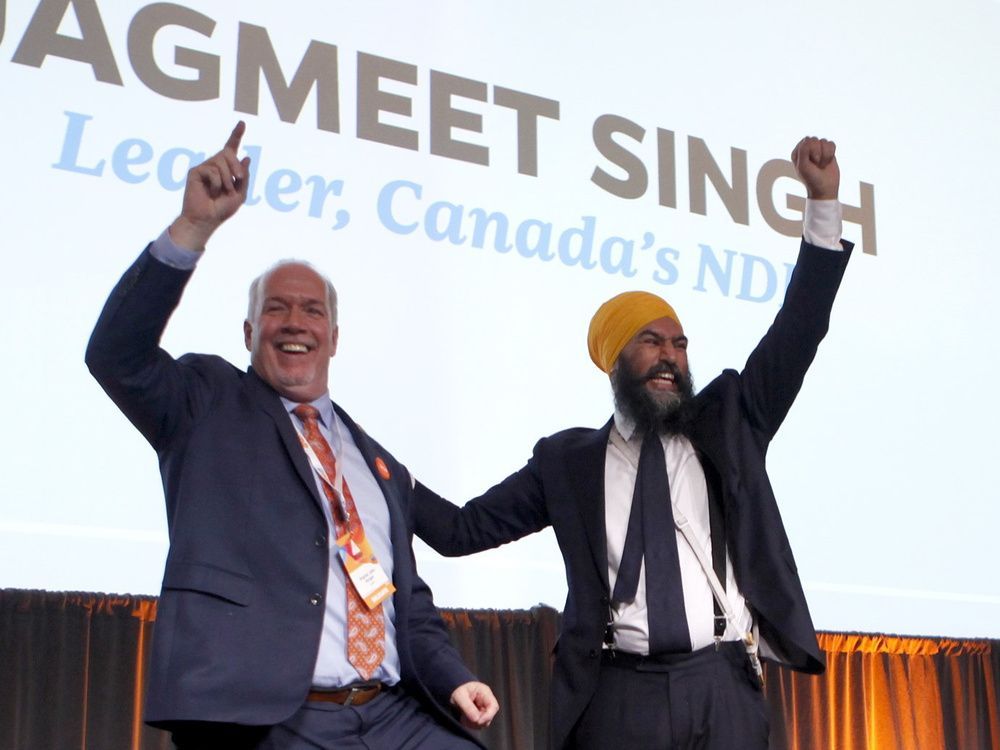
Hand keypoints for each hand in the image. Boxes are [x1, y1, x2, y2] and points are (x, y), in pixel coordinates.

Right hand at [168, 121, 251, 250]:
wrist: (207, 219)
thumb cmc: (222, 209)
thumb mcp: (240, 194)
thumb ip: (244, 176)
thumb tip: (246, 156)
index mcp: (226, 169)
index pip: (231, 148)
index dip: (236, 135)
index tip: (242, 123)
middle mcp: (214, 165)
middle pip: (228, 153)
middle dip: (237, 167)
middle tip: (239, 180)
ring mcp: (204, 167)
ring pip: (221, 162)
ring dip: (227, 179)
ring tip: (223, 192)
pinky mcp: (195, 171)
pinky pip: (212, 171)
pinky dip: (217, 183)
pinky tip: (212, 192)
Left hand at [450, 680, 499, 729]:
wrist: (451, 690)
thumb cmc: (457, 689)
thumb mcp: (460, 696)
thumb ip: (468, 707)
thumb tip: (476, 719)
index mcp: (485, 693)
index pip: (494, 707)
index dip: (488, 716)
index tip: (478, 721)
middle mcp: (486, 702)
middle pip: (489, 717)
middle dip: (478, 721)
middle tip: (465, 718)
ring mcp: (482, 709)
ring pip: (483, 722)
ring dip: (473, 723)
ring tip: (462, 717)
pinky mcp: (478, 716)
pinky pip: (477, 725)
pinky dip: (470, 724)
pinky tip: (463, 718)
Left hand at [791, 136, 839, 200]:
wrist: (825, 189)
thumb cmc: (811, 179)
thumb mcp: (803, 166)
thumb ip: (803, 151)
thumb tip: (809, 138)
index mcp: (797, 152)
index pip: (806, 141)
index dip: (811, 151)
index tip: (810, 163)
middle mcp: (806, 149)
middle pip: (815, 139)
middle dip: (818, 152)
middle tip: (816, 164)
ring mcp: (817, 150)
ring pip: (824, 141)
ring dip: (825, 155)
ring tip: (821, 165)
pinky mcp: (827, 151)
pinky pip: (831, 144)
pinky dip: (831, 154)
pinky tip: (827, 162)